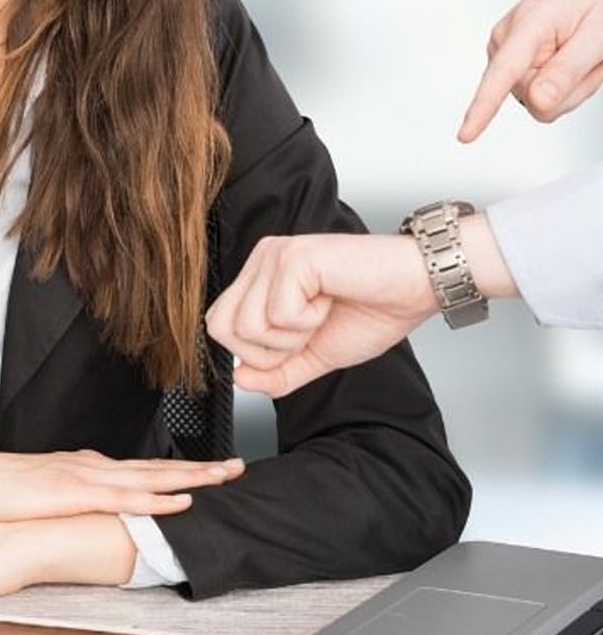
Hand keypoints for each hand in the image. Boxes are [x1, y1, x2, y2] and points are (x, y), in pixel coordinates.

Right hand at [0, 447, 244, 532]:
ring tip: (224, 478)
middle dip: (199, 468)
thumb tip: (87, 504)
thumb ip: (67, 497)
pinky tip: (179, 502)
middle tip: (237, 467)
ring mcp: (84, 477)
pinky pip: (124, 498)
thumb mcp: (40, 494)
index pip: (141, 468)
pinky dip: (156, 499)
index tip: (208, 472)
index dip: (178, 470)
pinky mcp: (73, 493)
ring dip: (190, 478)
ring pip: (150, 477)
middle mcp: (90, 466)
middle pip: (156, 467)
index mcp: (84, 467)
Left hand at [205, 233, 439, 396]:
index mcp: (260, 277)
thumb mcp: (314, 355)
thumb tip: (239, 379)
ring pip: (246, 325)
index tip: (297, 342)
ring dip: (291, 337)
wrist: (415, 290)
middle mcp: (261, 260)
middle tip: (308, 331)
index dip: (254, 353)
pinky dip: (308, 322)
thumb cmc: (372, 311)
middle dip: (267, 350)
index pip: (219, 325)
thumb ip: (276, 372)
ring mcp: (274, 255)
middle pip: (222, 327)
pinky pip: (277, 315)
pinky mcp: (293, 258)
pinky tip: (330, 301)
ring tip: (320, 314)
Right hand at [460, 0, 602, 139]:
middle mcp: (505, 40)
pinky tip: (569, 56)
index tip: (466, 134)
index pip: (502, 74)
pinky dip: (561, 81)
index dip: (483, 107)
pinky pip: (535, 91)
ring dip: (569, 86)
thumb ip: (566, 69)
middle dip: (570, 90)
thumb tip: (537, 102)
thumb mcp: (598, 33)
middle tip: (593, 61)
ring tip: (583, 53)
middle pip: (532, 98)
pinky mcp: (511, 60)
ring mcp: (505, 50)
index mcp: (527, 26)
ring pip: (535, 99)